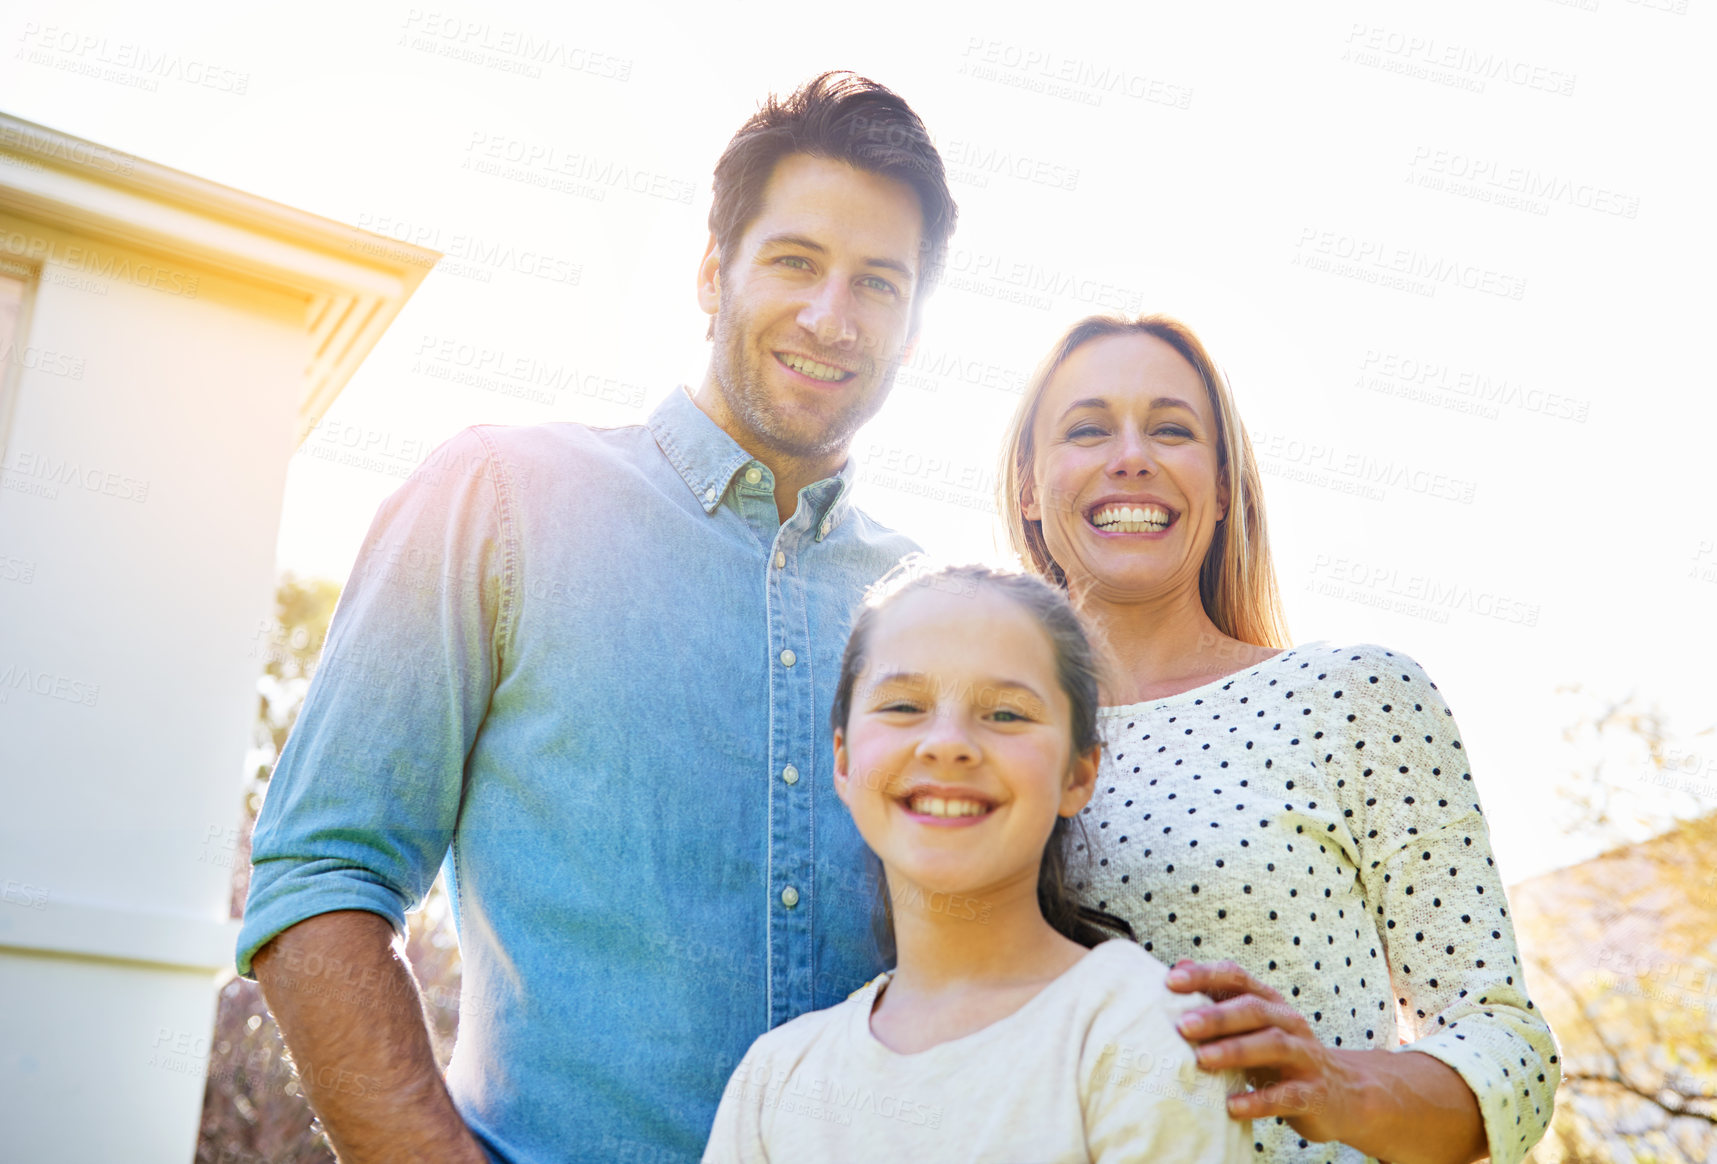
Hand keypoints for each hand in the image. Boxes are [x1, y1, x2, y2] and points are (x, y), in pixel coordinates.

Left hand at [1166, 959, 1356, 1141]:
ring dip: (1236, 1051)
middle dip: (1217, 1016)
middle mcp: (1289, 1024)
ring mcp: (1305, 1058)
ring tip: (1202, 1060)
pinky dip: (1259, 1100)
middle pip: (1254, 1010)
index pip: (1237, 978)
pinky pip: (1287, 1095)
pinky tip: (1232, 1106)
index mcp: (1270, 1003)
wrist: (1345, 1094)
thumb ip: (1217, 998)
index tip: (1169, 982)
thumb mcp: (1252, 1026)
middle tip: (1182, 1026)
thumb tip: (1177, 964)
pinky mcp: (1314, 1094)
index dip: (1205, 976)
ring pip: (1273, 1046)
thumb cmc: (1281, 1057)